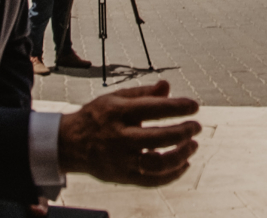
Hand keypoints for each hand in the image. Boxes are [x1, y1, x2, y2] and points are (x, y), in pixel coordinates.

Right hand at [55, 81, 202, 186]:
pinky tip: (183, 163)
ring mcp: (119, 160)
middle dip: (182, 132)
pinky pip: (150, 181)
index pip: (152, 109)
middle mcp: (118, 137)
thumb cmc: (98, 116)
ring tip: (193, 145)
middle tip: (196, 127)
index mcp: (117, 113)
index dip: (177, 107)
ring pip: (156, 163)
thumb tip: (168, 85)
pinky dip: (171, 175)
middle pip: (157, 138)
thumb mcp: (115, 99)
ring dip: (180, 155)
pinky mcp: (121, 177)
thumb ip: (143, 93)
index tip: (194, 106)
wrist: (70, 144)